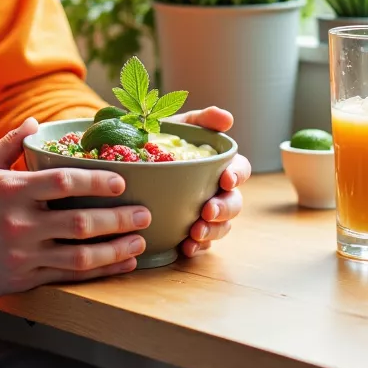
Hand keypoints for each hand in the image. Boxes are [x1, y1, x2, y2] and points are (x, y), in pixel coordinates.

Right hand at [0, 120, 154, 300]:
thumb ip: (12, 143)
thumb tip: (36, 124)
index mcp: (13, 191)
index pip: (63, 183)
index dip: (97, 182)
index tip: (122, 181)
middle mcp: (20, 223)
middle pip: (80, 223)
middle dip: (118, 220)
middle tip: (144, 213)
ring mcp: (24, 254)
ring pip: (80, 255)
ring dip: (116, 249)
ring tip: (140, 241)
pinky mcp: (25, 278)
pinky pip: (70, 276)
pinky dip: (100, 271)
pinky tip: (122, 264)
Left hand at [172, 106, 250, 256]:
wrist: (127, 161)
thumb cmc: (161, 139)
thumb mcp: (178, 124)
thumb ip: (203, 118)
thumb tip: (227, 119)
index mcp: (220, 165)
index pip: (240, 170)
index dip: (237, 175)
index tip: (225, 179)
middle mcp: (216, 191)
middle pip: (234, 203)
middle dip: (224, 209)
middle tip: (207, 211)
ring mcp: (205, 213)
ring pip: (222, 227)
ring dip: (212, 231)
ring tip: (195, 233)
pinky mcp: (190, 230)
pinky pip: (201, 244)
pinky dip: (197, 247)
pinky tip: (186, 248)